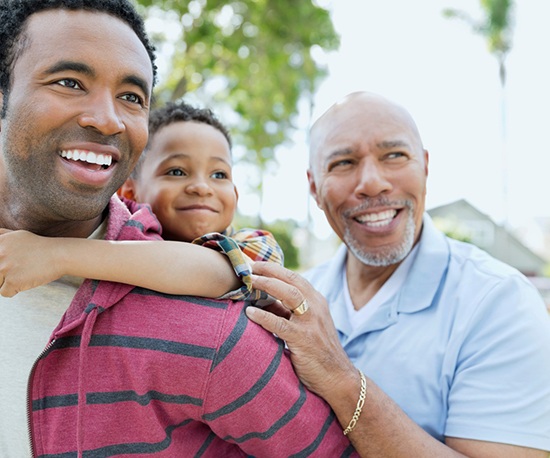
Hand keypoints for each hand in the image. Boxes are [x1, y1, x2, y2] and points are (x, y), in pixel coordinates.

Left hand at [0, 228, 63, 296]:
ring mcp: (5, 268)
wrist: (60, 255)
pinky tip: (26, 280)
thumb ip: (2, 236)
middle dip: (4, 273)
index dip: (2, 263)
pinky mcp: (13, 281)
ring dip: (9, 281)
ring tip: (24, 273)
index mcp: (0, 241)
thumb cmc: (41, 246)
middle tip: (20, 267)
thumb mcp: (18, 235)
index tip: (12, 262)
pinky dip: (15, 290)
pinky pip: (5, 293)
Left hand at [246, 261, 356, 402]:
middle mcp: (316, 307)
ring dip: (267, 284)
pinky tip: (249, 313)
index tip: (255, 264)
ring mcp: (311, 322)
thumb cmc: (318, 352)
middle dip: (269, 270)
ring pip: (289, 294)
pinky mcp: (304, 339)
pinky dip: (263, 316)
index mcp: (316, 301)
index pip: (294, 278)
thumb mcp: (305, 325)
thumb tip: (261, 300)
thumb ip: (286, 312)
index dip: (274, 269)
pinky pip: (280, 323)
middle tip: (248, 266)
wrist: (338, 378)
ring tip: (248, 281)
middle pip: (291, 280)